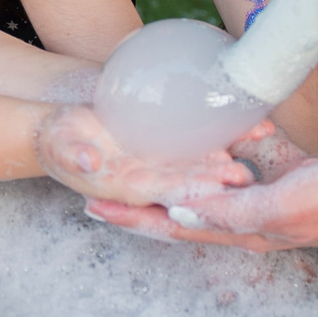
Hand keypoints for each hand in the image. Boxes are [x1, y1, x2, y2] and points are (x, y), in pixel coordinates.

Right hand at [35, 104, 251, 208]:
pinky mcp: (166, 150)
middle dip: (218, 179)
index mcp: (128, 188)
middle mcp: (151, 182)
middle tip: (246, 171)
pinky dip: (220, 135)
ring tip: (258, 138)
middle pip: (190, 182)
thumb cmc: (58, 142)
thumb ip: (75, 156)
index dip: (190, 188)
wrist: (61, 134)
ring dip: (229, 153)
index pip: (163, 192)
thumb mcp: (61, 148)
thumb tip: (91, 163)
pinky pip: (197, 144)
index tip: (215, 184)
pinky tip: (245, 124)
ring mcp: (161, 166)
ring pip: (200, 163)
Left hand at [87, 141, 317, 252]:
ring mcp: (270, 192)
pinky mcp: (291, 168)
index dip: (132, 218)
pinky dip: (234, 136)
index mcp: (243, 230)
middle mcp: (250, 215)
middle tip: (106, 174)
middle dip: (144, 193)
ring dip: (183, 164)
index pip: (172, 226)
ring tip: (149, 145)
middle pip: (182, 204)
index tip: (91, 205)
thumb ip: (229, 212)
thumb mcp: (280, 208)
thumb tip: (175, 215)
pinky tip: (221, 118)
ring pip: (212, 177)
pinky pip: (251, 151)